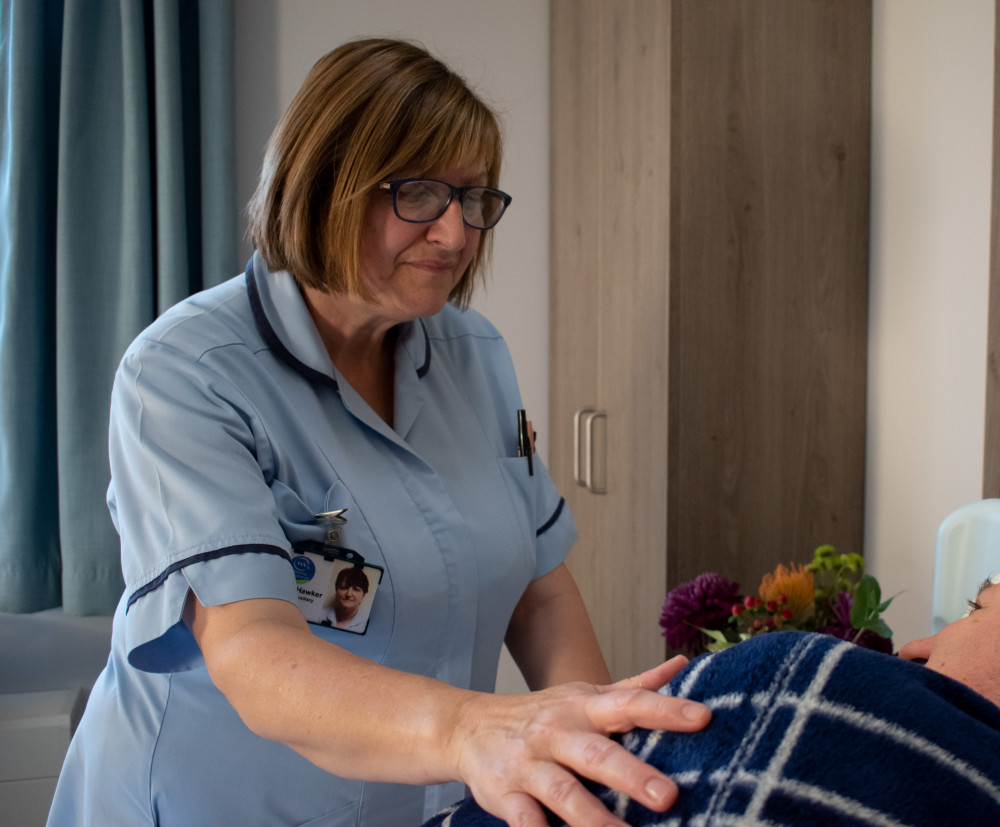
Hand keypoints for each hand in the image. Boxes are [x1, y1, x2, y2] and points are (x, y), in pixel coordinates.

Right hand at [450, 656, 710, 826]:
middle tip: (669, 796)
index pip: (630, 704)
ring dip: (593, 818)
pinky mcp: (505, 794)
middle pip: (597, 754)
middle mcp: (557, 732)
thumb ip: (634, 687)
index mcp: (584, 707)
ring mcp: (530, 764)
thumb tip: (683, 664)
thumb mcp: (585, 695)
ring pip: (562, 792)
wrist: (467, 726)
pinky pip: (523, 818)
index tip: (703, 718)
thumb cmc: (542, 715)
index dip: (666, 710)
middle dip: (631, 775)